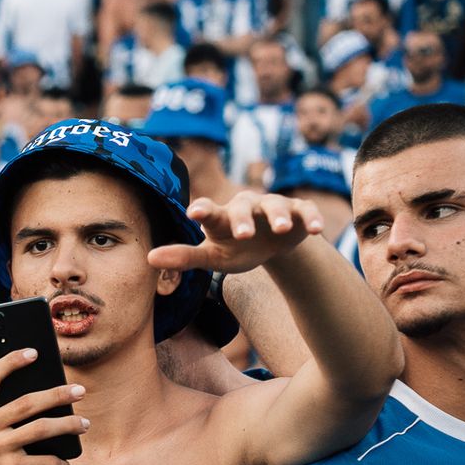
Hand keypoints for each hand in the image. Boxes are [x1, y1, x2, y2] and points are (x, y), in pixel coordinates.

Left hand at [149, 192, 324, 274]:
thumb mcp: (211, 256)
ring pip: (275, 206)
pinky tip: (316, 230)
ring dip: (278, 216)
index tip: (195, 212)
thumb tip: (148, 258)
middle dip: (243, 219)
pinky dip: (310, 218)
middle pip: (242, 208)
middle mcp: (246, 207)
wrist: (271, 245)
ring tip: (282, 229)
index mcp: (220, 217)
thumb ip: (183, 257)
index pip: (209, 211)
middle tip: (243, 234)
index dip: (203, 210)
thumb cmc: (234, 248)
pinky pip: (305, 211)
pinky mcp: (298, 211)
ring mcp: (273, 207)